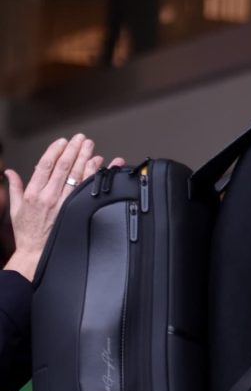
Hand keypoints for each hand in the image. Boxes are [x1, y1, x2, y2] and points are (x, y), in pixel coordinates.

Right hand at [4, 135, 124, 279]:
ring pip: (77, 175)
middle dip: (73, 149)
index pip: (45, 165)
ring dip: (85, 158)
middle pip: (64, 167)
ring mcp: (63, 203)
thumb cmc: (26, 231)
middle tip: (80, 138)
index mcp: (33, 193)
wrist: (36, 252)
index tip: (62, 141)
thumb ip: (14, 187)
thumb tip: (9, 172)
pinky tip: (102, 164)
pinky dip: (95, 174)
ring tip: (90, 146)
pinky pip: (87, 188)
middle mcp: (48, 196)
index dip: (55, 150)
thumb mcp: (14, 208)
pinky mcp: (74, 210)